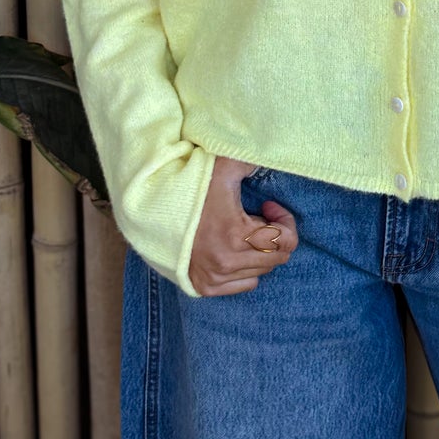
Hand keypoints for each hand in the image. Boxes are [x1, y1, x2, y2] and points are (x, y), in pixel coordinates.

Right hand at [189, 154, 299, 296]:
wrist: (152, 212)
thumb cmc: (190, 189)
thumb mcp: (222, 169)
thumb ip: (249, 160)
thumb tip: (271, 152)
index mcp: (237, 235)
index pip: (287, 242)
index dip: (285, 221)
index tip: (268, 207)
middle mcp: (228, 262)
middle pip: (277, 258)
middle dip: (274, 235)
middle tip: (258, 217)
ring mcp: (216, 277)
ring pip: (262, 272)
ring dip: (260, 251)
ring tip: (243, 231)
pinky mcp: (205, 287)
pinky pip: (244, 284)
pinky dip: (246, 268)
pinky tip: (234, 249)